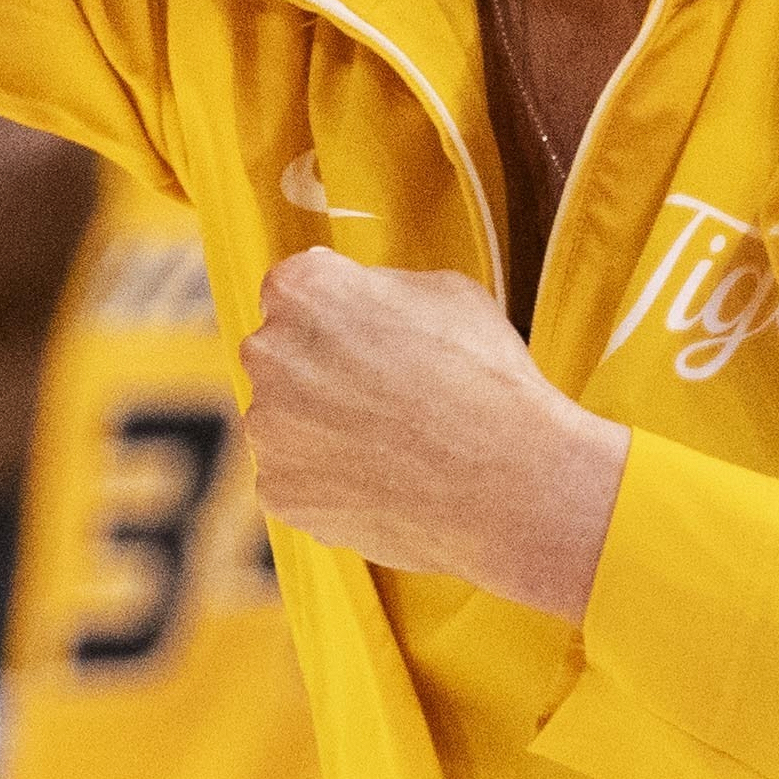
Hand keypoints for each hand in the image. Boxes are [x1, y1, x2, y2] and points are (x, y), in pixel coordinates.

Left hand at [240, 248, 623, 618]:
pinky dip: (329, 482)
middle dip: (321, 371)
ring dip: (323, 429)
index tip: (367, 337)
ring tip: (394, 445)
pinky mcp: (279, 491)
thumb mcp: (444, 291)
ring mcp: (268, 429)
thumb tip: (351, 298)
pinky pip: (296, 479)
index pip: (295, 291)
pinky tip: (383, 480)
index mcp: (303, 290)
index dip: (337, 315)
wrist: (510, 484)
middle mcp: (268, 353)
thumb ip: (376, 287)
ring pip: (287, 421)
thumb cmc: (485, 379)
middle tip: (386, 395)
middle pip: (282, 356)